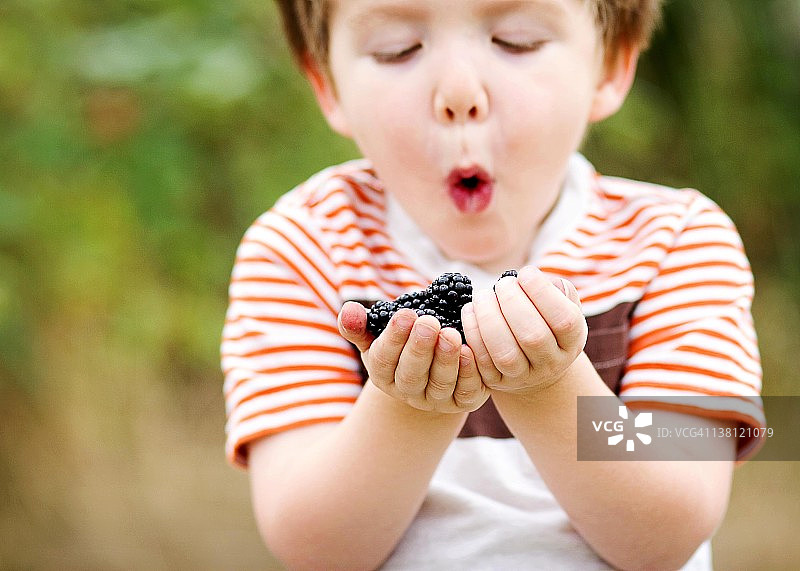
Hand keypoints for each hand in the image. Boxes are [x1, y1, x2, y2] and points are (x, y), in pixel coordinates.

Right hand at [338, 302, 488, 412]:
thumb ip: (359, 324)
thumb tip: (349, 311)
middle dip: (420, 348)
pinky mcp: (464, 401)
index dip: (394, 338)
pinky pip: (466, 392)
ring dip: (446, 359)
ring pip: (440, 384)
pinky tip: (469, 350)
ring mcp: (436, 400)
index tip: (405, 315)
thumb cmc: (401, 346)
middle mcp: (408, 392)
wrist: (433, 369)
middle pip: (411, 375)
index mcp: (384, 375)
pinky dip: (469, 373)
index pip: (384, 360)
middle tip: (428, 322)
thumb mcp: (376, 336)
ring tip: (450, 334)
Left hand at [461, 265, 586, 395]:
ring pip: (505, 353)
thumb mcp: (561, 307)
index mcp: (572, 342)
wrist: (534, 365)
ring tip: (483, 295)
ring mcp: (523, 377)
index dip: (542, 293)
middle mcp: (550, 364)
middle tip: (502, 283)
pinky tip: (470, 311)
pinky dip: (473, 333)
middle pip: (533, 337)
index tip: (526, 272)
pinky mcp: (496, 382)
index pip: (564, 320)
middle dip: (512, 302)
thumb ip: (556, 290)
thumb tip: (534, 278)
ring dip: (488, 318)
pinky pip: (482, 361)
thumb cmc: (546, 322)